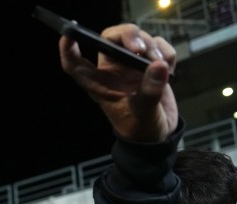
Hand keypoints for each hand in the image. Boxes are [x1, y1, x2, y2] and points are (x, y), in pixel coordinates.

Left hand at [59, 24, 176, 141]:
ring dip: (151, 46)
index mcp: (99, 83)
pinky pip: (158, 46)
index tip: (69, 35)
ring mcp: (132, 65)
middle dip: (128, 35)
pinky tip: (168, 71)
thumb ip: (149, 92)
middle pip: (112, 38)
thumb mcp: (142, 113)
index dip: (68, 49)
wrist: (158, 135)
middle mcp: (113, 70)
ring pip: (138, 38)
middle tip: (140, 48)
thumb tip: (158, 66)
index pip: (76, 64)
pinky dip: (165, 53)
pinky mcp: (151, 64)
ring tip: (158, 65)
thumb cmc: (140, 127)